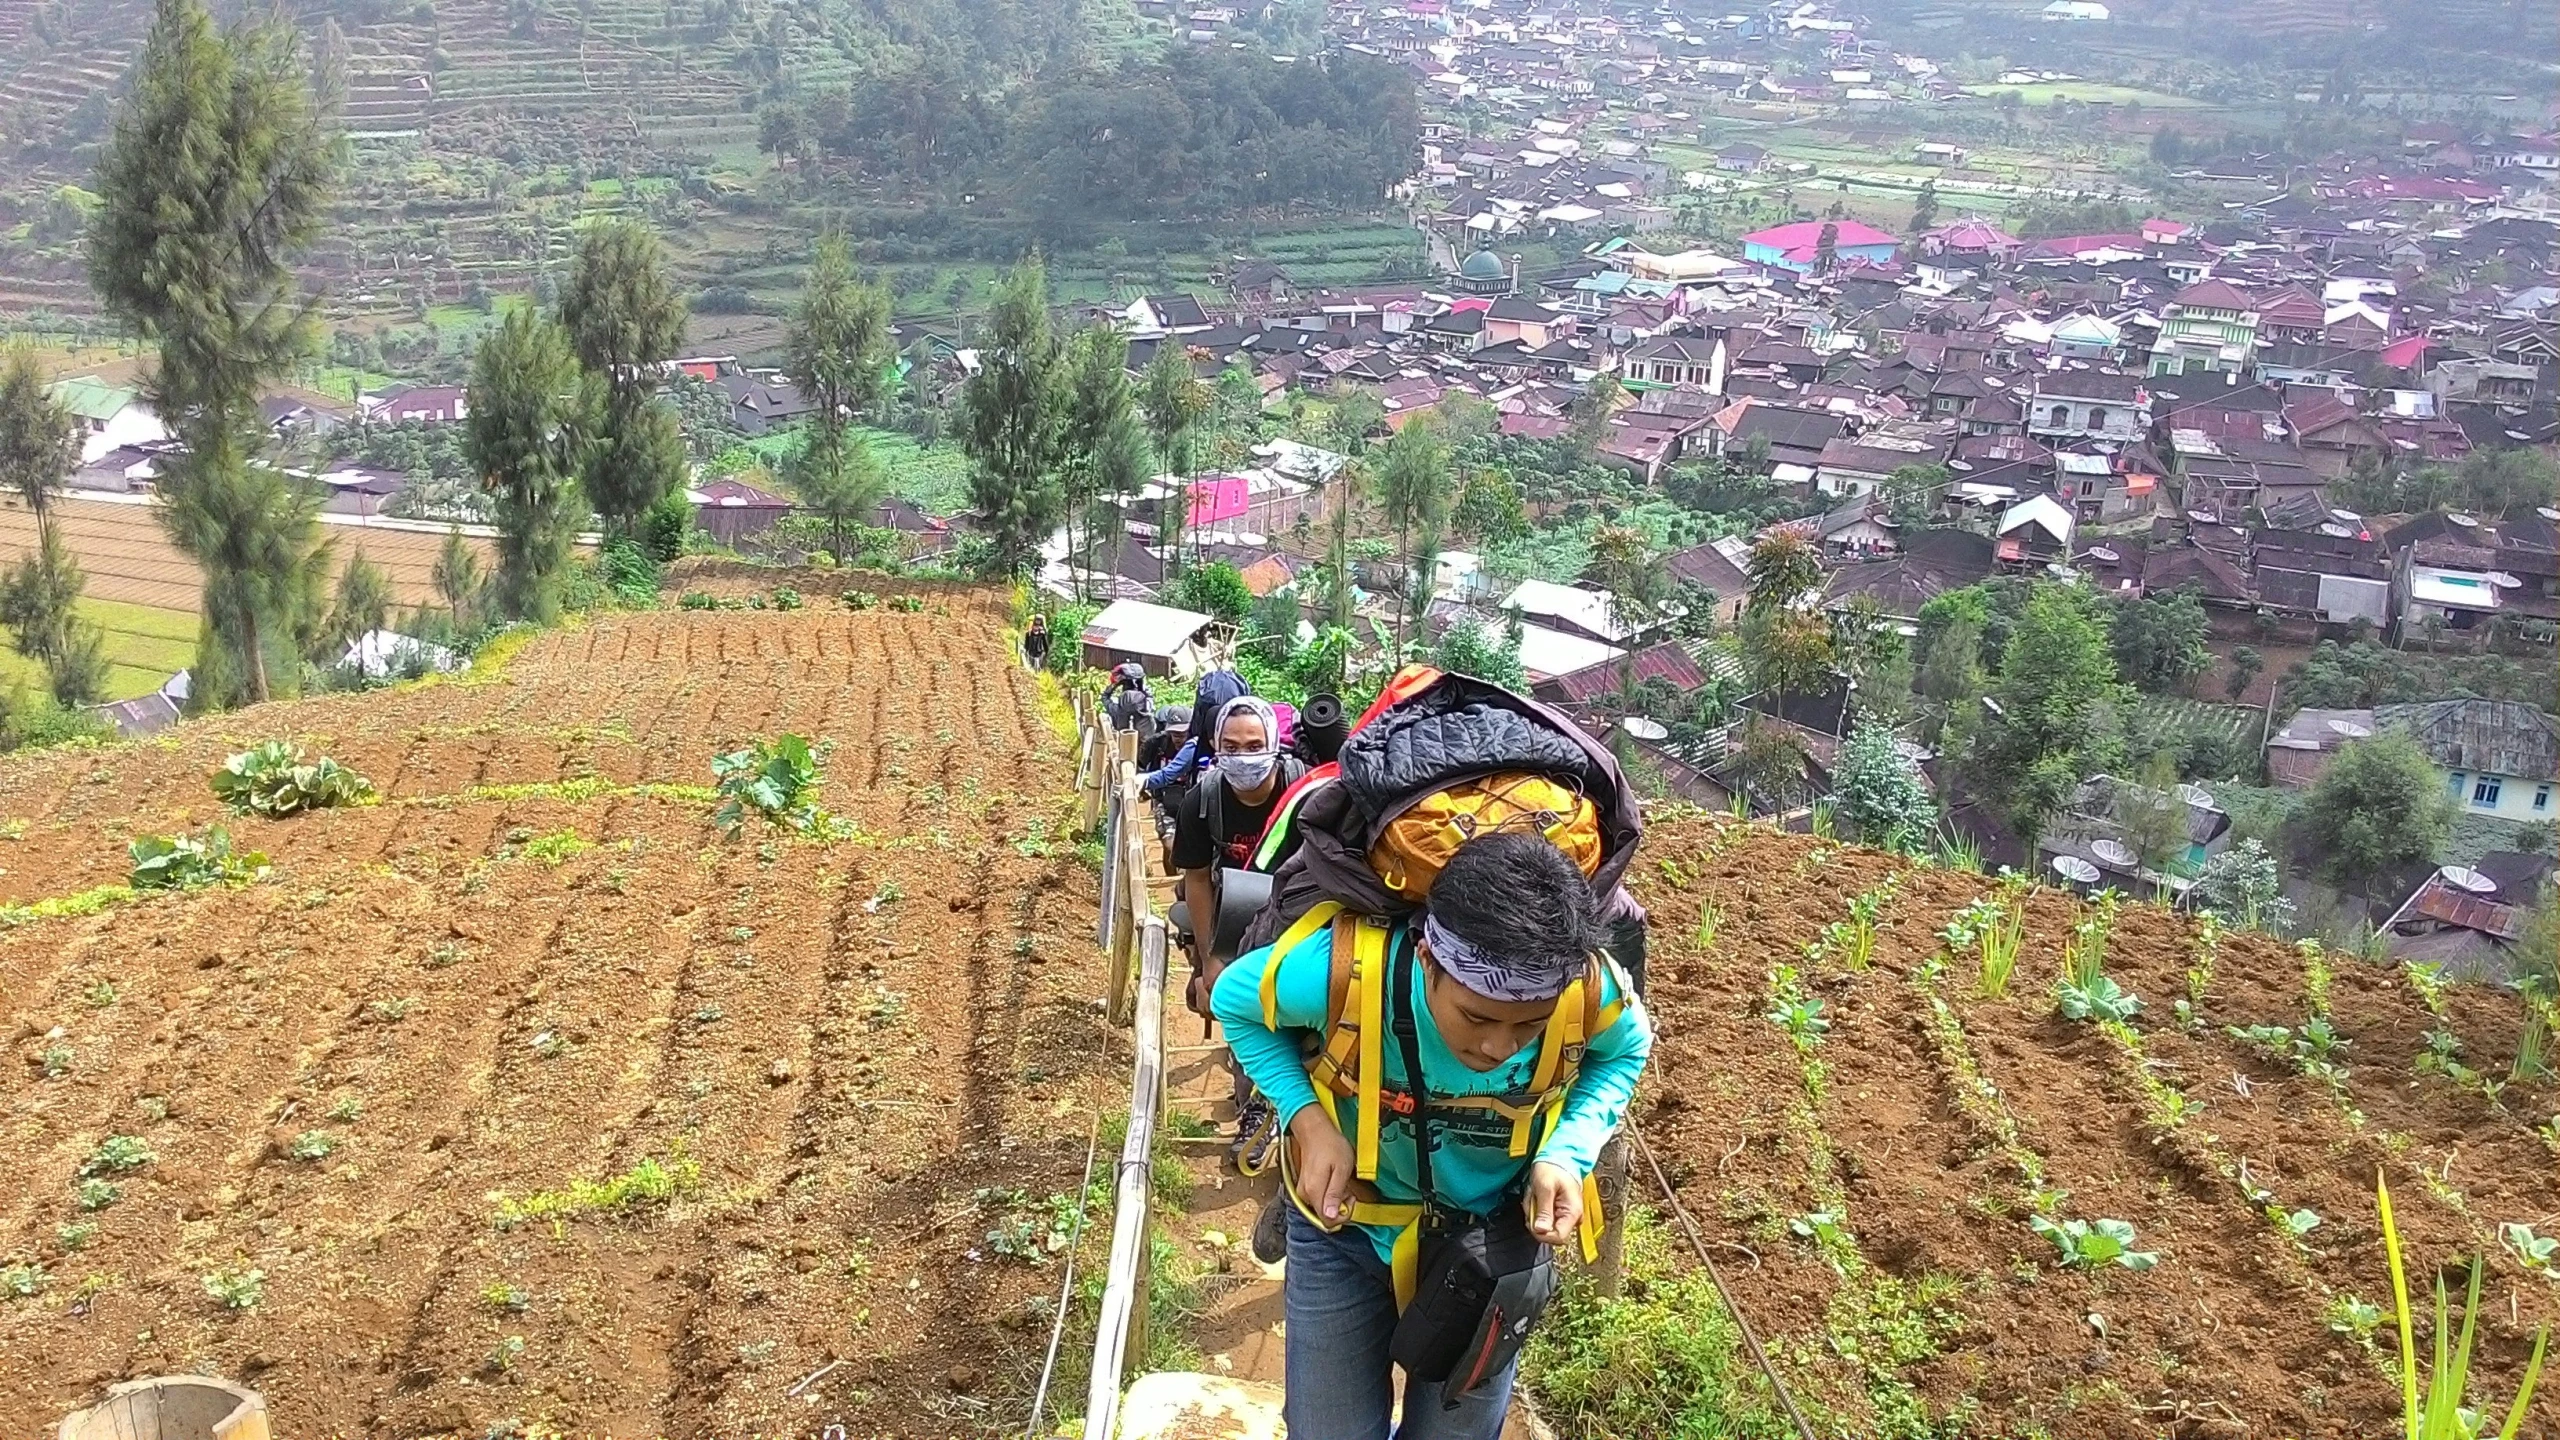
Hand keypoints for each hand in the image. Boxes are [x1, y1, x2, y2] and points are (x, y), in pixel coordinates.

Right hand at [1289, 1109, 1355, 1225]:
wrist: (1315, 1130)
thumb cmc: (1331, 1145)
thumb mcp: (1341, 1169)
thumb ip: (1335, 1194)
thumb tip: (1331, 1217)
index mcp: (1314, 1192)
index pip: (1328, 1221)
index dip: (1343, 1214)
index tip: (1350, 1196)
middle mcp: (1305, 1195)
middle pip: (1325, 1216)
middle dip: (1340, 1205)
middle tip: (1347, 1186)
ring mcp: (1303, 1191)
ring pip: (1323, 1208)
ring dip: (1335, 1199)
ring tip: (1340, 1179)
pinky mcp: (1304, 1187)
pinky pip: (1319, 1199)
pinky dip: (1328, 1193)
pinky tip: (1333, 1179)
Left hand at [1523, 1162, 1581, 1244]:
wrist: (1560, 1157)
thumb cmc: (1554, 1168)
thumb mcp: (1545, 1188)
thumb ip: (1543, 1211)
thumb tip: (1541, 1231)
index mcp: (1572, 1212)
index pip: (1558, 1238)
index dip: (1542, 1233)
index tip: (1533, 1220)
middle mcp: (1572, 1217)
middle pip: (1550, 1232)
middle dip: (1536, 1218)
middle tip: (1534, 1201)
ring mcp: (1566, 1214)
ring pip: (1544, 1225)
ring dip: (1535, 1211)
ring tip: (1536, 1195)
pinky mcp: (1559, 1211)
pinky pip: (1544, 1217)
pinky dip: (1536, 1208)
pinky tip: (1537, 1196)